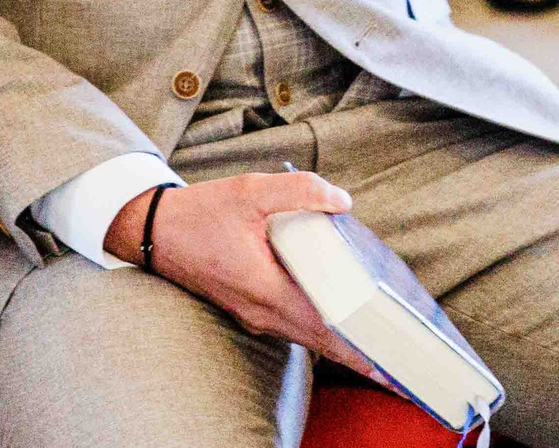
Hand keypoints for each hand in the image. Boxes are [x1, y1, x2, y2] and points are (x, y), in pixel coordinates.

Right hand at [104, 172, 381, 381]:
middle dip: (362, 356)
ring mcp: (255, 316)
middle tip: (402, 368)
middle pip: (323, 342)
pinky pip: (295, 326)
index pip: (325, 327)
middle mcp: (263, 312)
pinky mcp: (251, 310)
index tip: (391, 365)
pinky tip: (341, 318)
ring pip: (310, 336)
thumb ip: (299, 191)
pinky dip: (323, 329)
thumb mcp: (249, 191)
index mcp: (266, 289)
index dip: (360, 348)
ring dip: (344, 343)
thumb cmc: (201, 214)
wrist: (156, 233)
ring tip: (382, 348)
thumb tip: (342, 200)